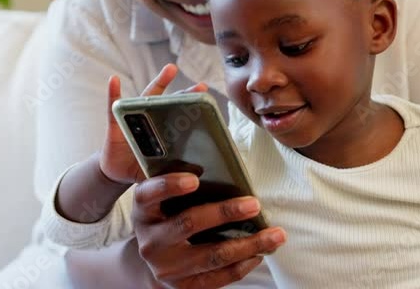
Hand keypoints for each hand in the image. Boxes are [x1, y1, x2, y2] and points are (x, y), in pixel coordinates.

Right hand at [98, 64, 206, 184]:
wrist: (117, 173)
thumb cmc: (142, 168)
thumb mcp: (160, 172)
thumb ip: (173, 172)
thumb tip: (196, 179)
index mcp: (165, 131)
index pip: (183, 118)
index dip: (195, 109)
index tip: (210, 101)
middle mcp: (153, 120)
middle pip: (173, 105)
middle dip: (187, 94)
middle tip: (202, 86)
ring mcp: (135, 119)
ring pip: (148, 97)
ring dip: (160, 82)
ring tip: (171, 69)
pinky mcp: (116, 124)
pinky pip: (113, 106)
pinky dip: (113, 92)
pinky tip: (114, 80)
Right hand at [112, 68, 287, 287]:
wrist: (151, 259)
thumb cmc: (168, 214)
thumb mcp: (163, 194)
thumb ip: (180, 173)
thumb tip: (215, 144)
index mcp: (143, 208)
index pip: (150, 193)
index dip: (169, 185)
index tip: (194, 179)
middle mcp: (150, 239)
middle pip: (188, 224)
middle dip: (225, 213)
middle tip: (254, 203)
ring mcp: (165, 266)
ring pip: (211, 255)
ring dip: (248, 245)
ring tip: (276, 235)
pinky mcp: (181, 286)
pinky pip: (216, 278)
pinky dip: (242, 266)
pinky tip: (261, 254)